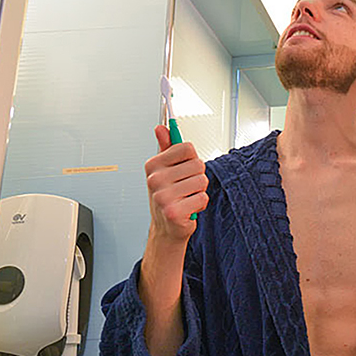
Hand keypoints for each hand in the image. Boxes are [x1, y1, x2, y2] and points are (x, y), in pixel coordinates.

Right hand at [145, 124, 208, 243]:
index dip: (191, 159)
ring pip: (202, 181)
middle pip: (198, 165)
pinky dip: (200, 204)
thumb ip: (167, 147)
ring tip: (187, 198)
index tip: (183, 169)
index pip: (187, 148)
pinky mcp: (173, 212)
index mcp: (153, 165)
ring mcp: (163, 196)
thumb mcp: (166, 170)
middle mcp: (155, 179)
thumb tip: (161, 127)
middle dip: (198, 177)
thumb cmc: (169, 196)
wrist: (166, 227)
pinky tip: (189, 208)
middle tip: (186, 187)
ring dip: (200, 191)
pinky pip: (202, 198)